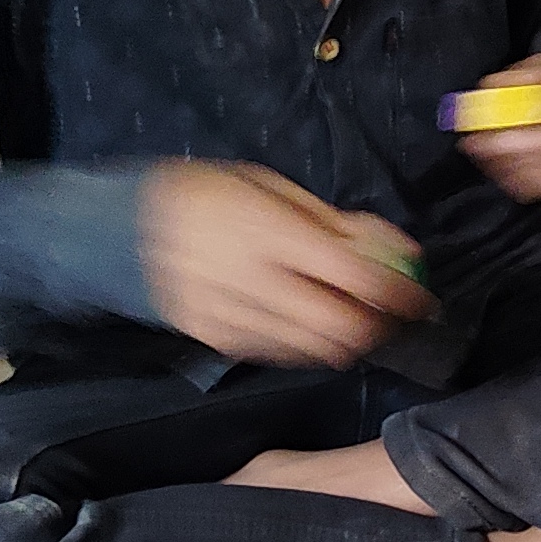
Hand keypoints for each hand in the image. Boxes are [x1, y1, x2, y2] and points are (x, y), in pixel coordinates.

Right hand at [139, 162, 428, 367]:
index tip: (420, 296)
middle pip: (339, 326)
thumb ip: (332, 222)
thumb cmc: (208, 194)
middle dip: (378, 325)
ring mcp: (229, 317)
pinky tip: (311, 324)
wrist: (119, 226)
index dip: (398, 292)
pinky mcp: (215, 341)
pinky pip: (280, 354)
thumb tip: (393, 247)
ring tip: (357, 319)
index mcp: (267, 232)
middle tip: (394, 314)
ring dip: (347, 340)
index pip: (353, 276)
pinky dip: (308, 345)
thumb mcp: (271, 187)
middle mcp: (249, 280)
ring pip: (313, 350)